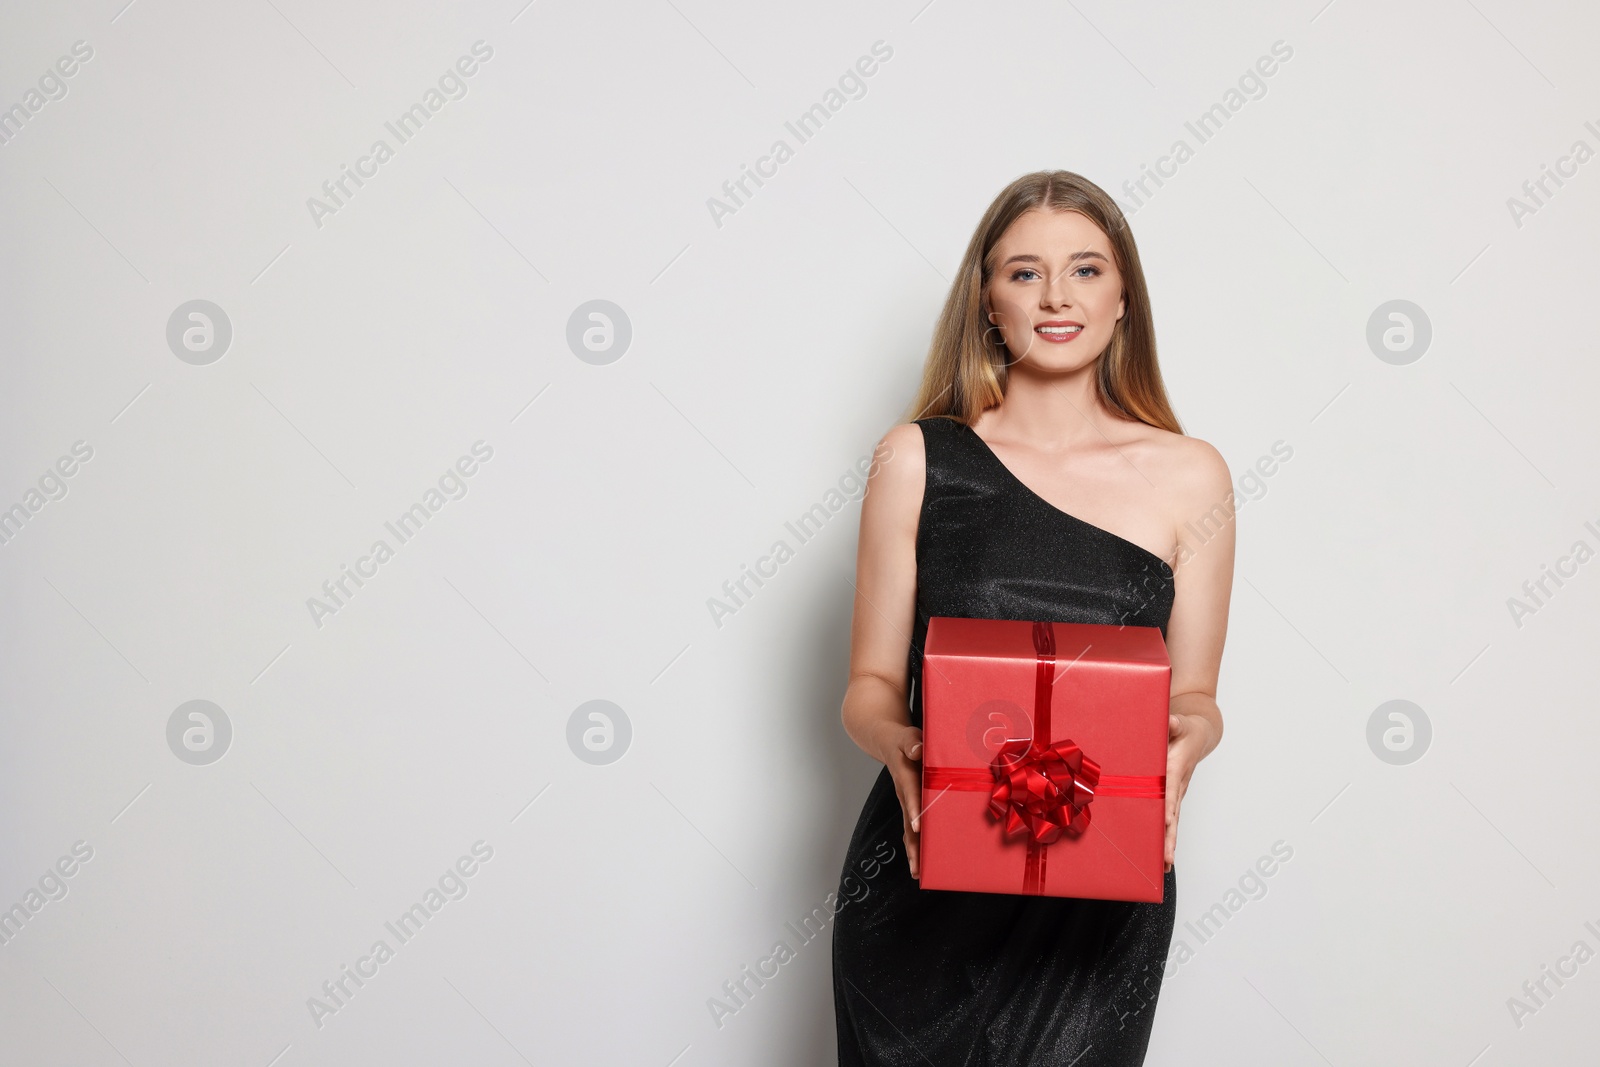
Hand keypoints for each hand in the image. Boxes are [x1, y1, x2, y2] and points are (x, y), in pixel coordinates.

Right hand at [879, 724, 923, 878]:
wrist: (887, 742)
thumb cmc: (903, 740)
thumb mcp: (907, 736)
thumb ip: (912, 742)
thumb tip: (918, 750)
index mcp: (905, 776)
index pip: (911, 794)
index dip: (914, 810)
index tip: (917, 827)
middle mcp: (904, 793)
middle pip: (907, 822)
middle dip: (912, 845)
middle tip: (916, 867)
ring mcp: (906, 801)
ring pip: (908, 829)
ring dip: (913, 850)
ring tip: (918, 873)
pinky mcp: (909, 805)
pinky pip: (912, 827)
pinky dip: (916, 844)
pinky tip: (922, 861)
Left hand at [1164, 713, 1209, 872]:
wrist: (1199, 734)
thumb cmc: (1186, 728)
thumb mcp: (1180, 722)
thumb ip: (1174, 723)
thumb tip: (1172, 721)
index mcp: (1175, 768)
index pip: (1171, 790)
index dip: (1169, 807)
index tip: (1168, 822)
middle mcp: (1177, 785)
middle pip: (1173, 815)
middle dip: (1170, 838)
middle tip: (1167, 860)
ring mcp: (1176, 793)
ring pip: (1172, 822)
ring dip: (1168, 843)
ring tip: (1165, 866)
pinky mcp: (1172, 796)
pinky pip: (1168, 818)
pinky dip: (1166, 836)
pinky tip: (1163, 855)